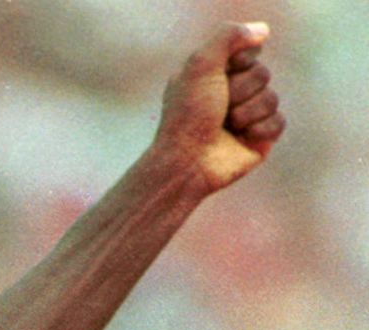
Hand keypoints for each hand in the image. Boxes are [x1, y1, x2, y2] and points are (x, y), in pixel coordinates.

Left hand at [150, 22, 285, 193]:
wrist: (187, 162)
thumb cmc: (188, 115)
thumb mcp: (201, 65)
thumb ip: (229, 35)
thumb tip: (263, 30)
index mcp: (214, 74)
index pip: (249, 52)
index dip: (238, 63)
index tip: (217, 77)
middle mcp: (230, 93)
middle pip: (263, 74)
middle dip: (241, 90)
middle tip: (218, 108)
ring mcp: (246, 116)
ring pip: (272, 98)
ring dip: (247, 112)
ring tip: (226, 126)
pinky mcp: (259, 138)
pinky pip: (279, 122)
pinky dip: (260, 129)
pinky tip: (242, 139)